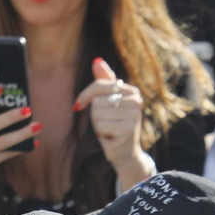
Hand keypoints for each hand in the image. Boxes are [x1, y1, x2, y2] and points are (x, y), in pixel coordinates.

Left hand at [75, 57, 151, 181]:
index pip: (100, 85)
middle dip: (95, 115)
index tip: (78, 105)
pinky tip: (111, 138)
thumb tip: (97, 60)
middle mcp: (136, 100)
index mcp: (132, 91)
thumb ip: (104, 82)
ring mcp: (134, 115)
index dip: (85, 95)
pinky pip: (101, 126)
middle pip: (97, 101)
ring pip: (97, 114)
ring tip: (109, 130)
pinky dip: (101, 134)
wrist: (125, 154)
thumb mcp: (107, 103)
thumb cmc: (114, 126)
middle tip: (106, 124)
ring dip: (98, 125)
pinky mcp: (128, 129)